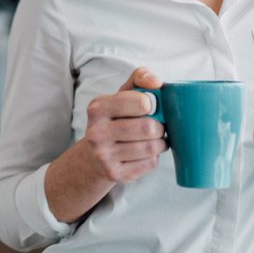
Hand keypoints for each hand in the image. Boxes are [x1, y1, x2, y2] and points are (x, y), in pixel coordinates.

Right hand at [83, 66, 168, 182]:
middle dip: (159, 126)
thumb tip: (156, 82)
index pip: (141, 103)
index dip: (152, 104)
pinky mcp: (116, 174)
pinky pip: (149, 164)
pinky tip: (145, 152)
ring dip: (159, 142)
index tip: (150, 106)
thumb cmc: (114, 119)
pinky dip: (153, 157)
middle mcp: (97, 133)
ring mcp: (104, 156)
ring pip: (151, 147)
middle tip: (156, 125)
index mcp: (98, 108)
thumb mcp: (121, 94)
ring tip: (153, 138)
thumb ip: (139, 78)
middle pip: (148, 127)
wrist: (94, 156)